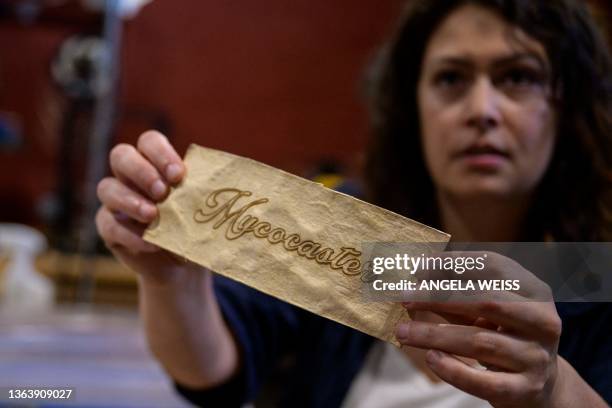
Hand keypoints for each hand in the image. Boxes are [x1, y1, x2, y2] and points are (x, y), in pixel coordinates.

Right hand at [96, 130, 198, 283]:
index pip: (149, 142)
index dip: (160, 153)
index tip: (178, 175)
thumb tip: (229, 177)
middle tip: (162, 192)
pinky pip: (108, 225)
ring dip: (131, 200)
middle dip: (141, 171)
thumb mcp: (204, 206)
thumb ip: (206, 189)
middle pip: (120, 155)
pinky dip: (130, 234)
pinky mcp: (109, 228)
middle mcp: (131, 177)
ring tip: (153, 215)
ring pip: (106, 188)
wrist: (185, 264)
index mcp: (155, 163)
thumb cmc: (195, 226)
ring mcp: (116, 201)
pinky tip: (151, 243)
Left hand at [396, 252, 561, 407]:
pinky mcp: (526, 389)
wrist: (538, 385)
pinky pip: (484, 381)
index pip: (493, 266)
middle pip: (487, 300)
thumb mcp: (486, 309)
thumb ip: (455, 292)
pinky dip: (453, 369)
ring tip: (403, 331)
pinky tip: (431, 358)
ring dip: (434, 335)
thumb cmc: (502, 335)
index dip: (453, 263)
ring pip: (479, 341)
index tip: (417, 267)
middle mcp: (542, 321)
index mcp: (534, 291)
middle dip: (439, 296)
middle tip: (404, 296)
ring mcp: (536, 357)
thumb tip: (415, 275)